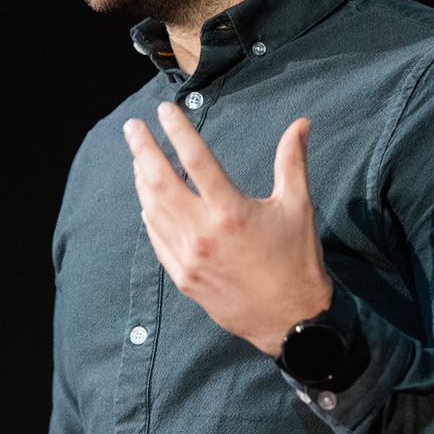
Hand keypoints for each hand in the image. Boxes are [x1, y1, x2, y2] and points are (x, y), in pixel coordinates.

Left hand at [124, 102, 332, 355]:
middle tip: (132, 128)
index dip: (177, 131)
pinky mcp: (184, 278)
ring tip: (137, 158)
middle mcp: (203, 233)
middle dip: (142, 150)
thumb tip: (301, 123)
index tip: (163, 111)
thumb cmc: (297, 261)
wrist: (291, 322)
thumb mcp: (298, 207)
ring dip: (141, 181)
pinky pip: (157, 240)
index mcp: (231, 211)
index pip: (196, 160)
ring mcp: (189, 258)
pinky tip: (147, 202)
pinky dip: (149, 216)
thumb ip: (292, 161)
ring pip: (153, 211)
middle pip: (160, 182)